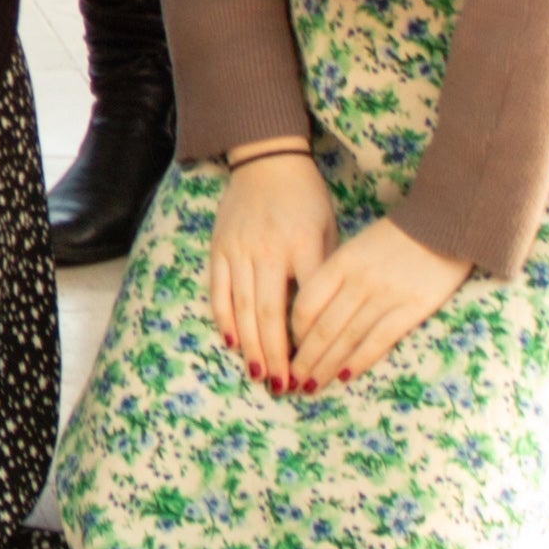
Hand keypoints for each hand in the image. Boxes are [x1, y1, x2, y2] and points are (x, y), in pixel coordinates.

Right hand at [207, 151, 336, 389]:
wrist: (266, 162)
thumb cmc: (307, 199)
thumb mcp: (329, 230)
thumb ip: (325, 272)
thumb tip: (325, 320)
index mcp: (303, 245)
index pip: (307, 303)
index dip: (310, 340)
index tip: (315, 368)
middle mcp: (268, 250)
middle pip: (269, 313)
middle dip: (276, 354)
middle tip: (284, 387)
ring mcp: (239, 250)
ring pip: (242, 308)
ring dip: (251, 346)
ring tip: (260, 375)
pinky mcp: (219, 248)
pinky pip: (218, 291)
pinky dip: (224, 319)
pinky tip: (232, 343)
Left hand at [285, 217, 471, 389]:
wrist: (445, 223)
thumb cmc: (398, 237)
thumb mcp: (358, 247)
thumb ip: (337, 275)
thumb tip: (316, 310)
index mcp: (340, 262)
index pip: (306, 303)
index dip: (294, 331)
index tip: (287, 348)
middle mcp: (357, 281)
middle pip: (323, 327)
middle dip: (304, 358)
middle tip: (292, 380)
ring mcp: (385, 295)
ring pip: (346, 338)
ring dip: (325, 365)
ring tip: (311, 386)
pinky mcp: (412, 308)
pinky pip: (378, 340)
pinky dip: (358, 361)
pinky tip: (344, 376)